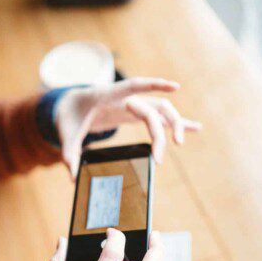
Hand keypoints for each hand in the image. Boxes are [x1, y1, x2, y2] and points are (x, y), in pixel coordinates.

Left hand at [55, 77, 201, 176]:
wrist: (72, 105)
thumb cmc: (70, 115)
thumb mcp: (65, 131)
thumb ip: (68, 151)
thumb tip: (71, 175)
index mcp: (108, 95)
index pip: (134, 86)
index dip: (154, 85)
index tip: (175, 87)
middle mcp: (125, 98)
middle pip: (152, 108)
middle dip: (159, 131)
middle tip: (159, 158)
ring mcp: (134, 104)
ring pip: (161, 110)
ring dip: (174, 124)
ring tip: (180, 143)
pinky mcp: (137, 113)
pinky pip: (160, 117)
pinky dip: (176, 122)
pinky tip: (195, 127)